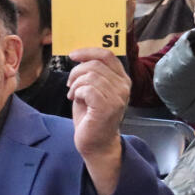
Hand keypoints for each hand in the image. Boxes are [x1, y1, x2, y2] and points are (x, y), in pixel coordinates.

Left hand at [66, 49, 129, 194]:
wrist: (95, 143)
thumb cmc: (91, 116)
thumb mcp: (92, 89)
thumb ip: (91, 74)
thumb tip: (79, 56)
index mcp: (122, 79)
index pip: (108, 55)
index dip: (88, 51)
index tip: (72, 55)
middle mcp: (123, 87)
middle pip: (95, 64)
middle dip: (76, 72)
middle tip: (70, 85)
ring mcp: (117, 97)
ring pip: (90, 76)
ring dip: (75, 84)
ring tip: (73, 94)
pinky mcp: (107, 107)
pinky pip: (87, 89)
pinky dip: (76, 92)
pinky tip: (75, 99)